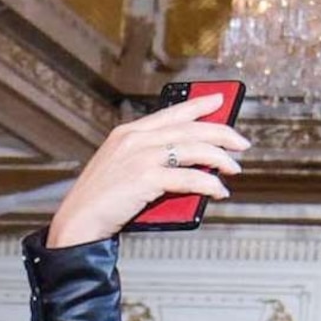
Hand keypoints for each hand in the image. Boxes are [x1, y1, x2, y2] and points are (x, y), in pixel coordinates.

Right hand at [46, 96, 249, 247]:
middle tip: (242, 144)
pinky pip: (189, 178)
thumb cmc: (104, 198)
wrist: (78, 220)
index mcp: (128, 132)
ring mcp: (140, 157)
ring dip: (221, 159)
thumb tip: (196, 163)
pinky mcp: (146, 178)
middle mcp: (135, 139)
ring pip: (194, 150)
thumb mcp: (124, 167)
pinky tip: (219, 191)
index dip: (198, 105)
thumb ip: (153, 158)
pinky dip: (209, 184)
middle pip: (190, 129)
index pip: (171, 113)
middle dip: (222, 134)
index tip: (220, 99)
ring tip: (235, 169)